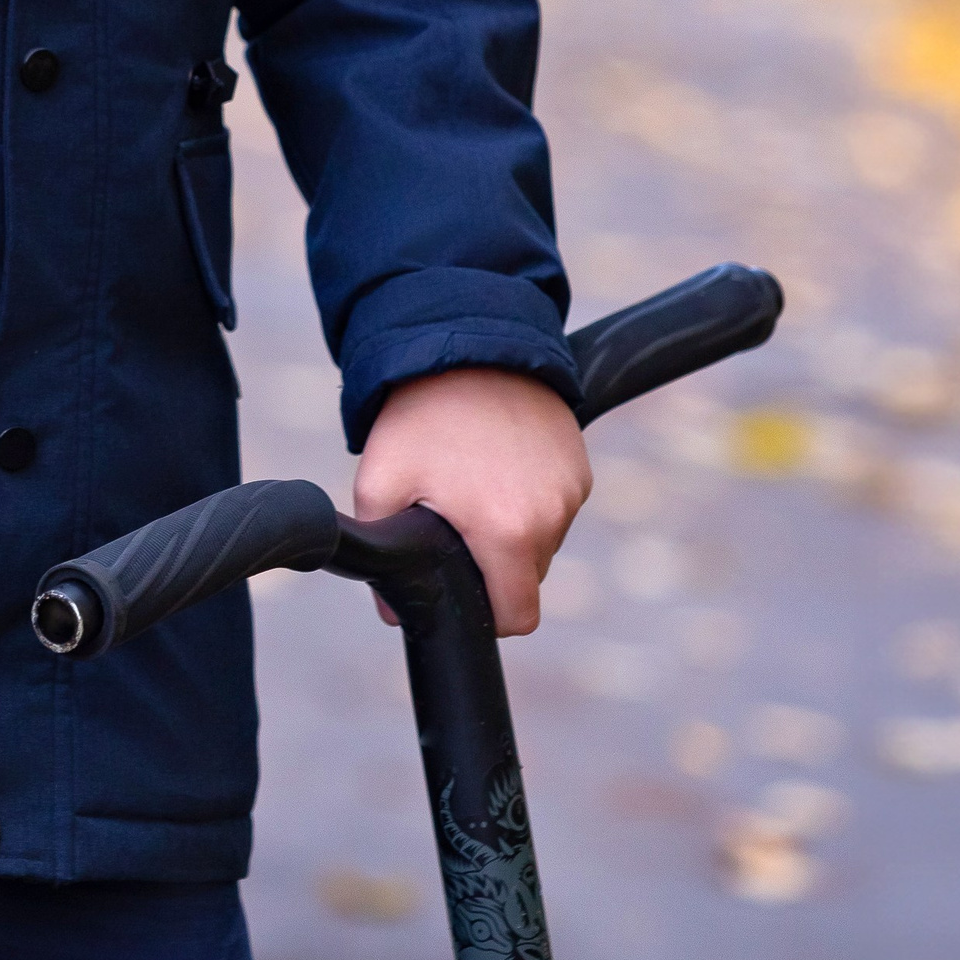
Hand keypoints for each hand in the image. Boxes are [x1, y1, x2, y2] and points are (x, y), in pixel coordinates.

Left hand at [354, 365, 590, 637]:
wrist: (467, 343)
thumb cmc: (420, 416)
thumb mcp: (379, 482)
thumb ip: (382, 551)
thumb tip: (395, 609)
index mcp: (507, 532)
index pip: (518, 616)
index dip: (489, 615)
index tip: (465, 588)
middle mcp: (552, 516)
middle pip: (527, 578)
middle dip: (493, 564)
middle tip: (455, 520)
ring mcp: (572, 489)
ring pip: (542, 542)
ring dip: (512, 529)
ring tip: (474, 483)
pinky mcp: (580, 466)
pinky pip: (555, 506)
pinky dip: (530, 498)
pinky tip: (498, 463)